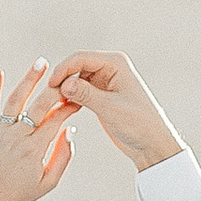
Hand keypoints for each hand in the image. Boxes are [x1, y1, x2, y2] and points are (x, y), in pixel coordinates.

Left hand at [0, 64, 77, 200]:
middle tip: (68, 72)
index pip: (57, 120)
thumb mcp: (48, 182)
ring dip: (29, 80)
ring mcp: (0, 131)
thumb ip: (63, 156)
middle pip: (40, 106)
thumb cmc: (20, 193)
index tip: (80, 95)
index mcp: (35, 149)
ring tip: (42, 62)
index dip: (70, 105)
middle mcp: (18, 137)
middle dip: (56, 88)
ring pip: (16, 100)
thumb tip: (70, 130)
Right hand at [46, 51, 183, 170]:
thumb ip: (86, 94)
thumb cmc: (138, 124)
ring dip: (64, 88)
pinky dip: (70, 96)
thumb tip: (64, 84)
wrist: (151, 142)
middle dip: (62, 79)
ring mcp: (104, 79)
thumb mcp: (110, 109)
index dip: (63, 69)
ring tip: (54, 104)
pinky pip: (78, 89)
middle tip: (49, 98)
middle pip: (75, 65)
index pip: (81, 58)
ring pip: (74, 77)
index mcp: (116, 63)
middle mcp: (109, 67)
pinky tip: (63, 108)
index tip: (50, 86)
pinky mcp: (99, 93)